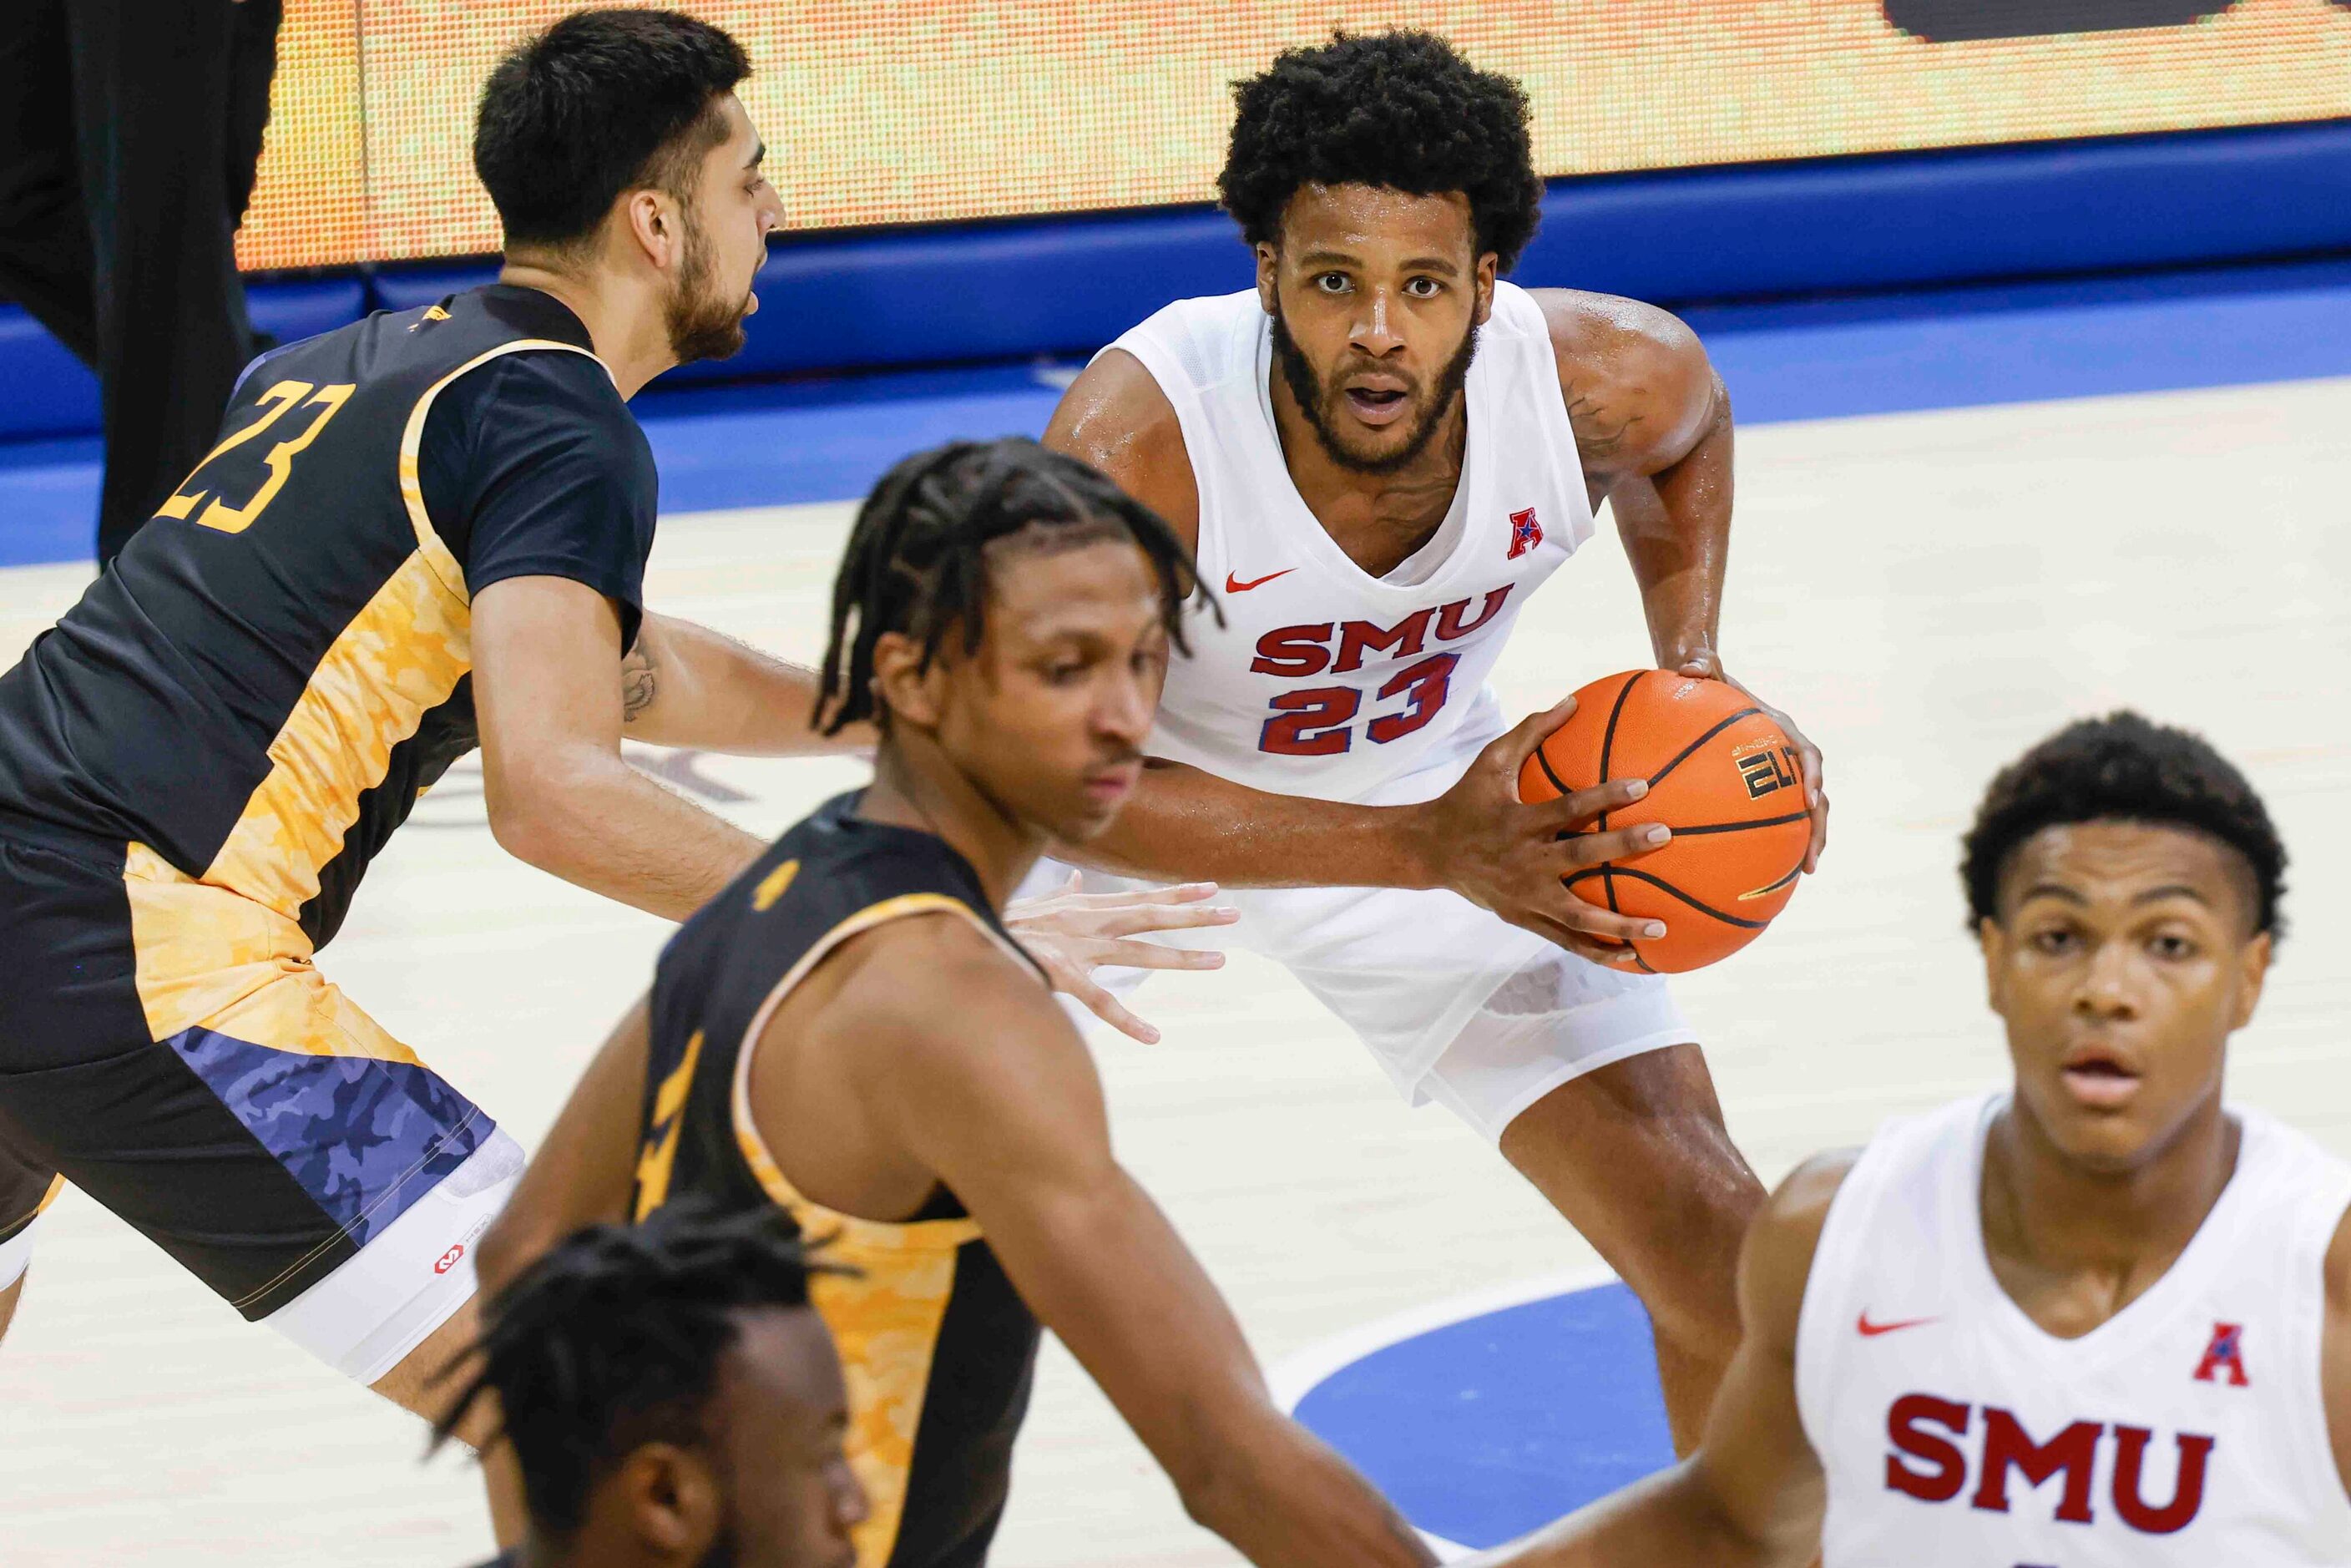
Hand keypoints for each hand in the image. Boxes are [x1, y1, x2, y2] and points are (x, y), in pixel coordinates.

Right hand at [1005, 874, 1237, 1043]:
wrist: (969, 933)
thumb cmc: (1005, 923)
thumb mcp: (1039, 902)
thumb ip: (1062, 891)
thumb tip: (1071, 875)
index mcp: (1087, 907)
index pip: (1141, 897)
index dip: (1177, 893)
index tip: (1212, 889)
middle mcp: (1090, 923)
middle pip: (1151, 917)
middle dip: (1193, 916)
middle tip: (1233, 915)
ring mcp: (1079, 949)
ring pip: (1139, 953)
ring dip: (1181, 957)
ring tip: (1219, 960)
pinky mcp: (1064, 975)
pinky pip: (1101, 1002)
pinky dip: (1127, 1021)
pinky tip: (1153, 1036)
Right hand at [1408, 697, 1674, 965]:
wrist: (1429, 851)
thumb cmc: (1466, 800)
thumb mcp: (1490, 761)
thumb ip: (1531, 732)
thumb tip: (1573, 700)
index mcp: (1518, 823)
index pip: (1567, 808)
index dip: (1604, 797)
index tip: (1643, 786)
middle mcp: (1523, 862)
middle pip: (1579, 857)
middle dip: (1623, 847)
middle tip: (1665, 836)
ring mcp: (1524, 896)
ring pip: (1577, 916)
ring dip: (1620, 925)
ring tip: (1660, 930)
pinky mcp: (1523, 919)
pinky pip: (1565, 941)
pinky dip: (1597, 951)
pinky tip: (1631, 959)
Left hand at [1674, 653, 1828, 872]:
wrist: (1709, 687)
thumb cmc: (1706, 681)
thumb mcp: (1703, 670)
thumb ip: (1701, 664)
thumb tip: (1689, 664)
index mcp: (1781, 730)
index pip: (1807, 754)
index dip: (1812, 776)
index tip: (1810, 798)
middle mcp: (1789, 755)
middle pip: (1816, 793)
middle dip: (1818, 824)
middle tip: (1812, 855)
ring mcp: (1781, 775)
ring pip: (1806, 812)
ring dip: (1810, 840)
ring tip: (1804, 871)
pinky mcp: (1766, 789)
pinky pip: (1778, 818)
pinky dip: (1779, 842)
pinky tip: (1766, 871)